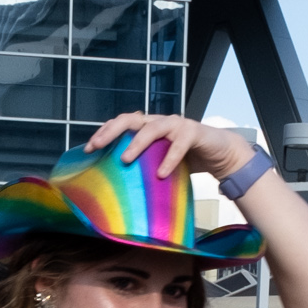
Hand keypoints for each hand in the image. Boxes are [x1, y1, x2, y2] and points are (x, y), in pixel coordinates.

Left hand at [85, 113, 257, 182]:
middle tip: (97, 146)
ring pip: (153, 128)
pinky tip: (161, 174)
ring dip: (137, 143)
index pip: (121, 124)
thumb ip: (143, 167)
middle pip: (130, 119)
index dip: (103, 133)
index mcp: (148, 127)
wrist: (220, 153)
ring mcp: (176, 125)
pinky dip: (169, 159)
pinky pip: (179, 144)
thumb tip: (118, 187)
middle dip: (111, 131)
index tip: (87, 149)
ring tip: (125, 159)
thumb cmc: (187, 159)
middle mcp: (159, 122)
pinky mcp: (194, 132)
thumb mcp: (159, 163)